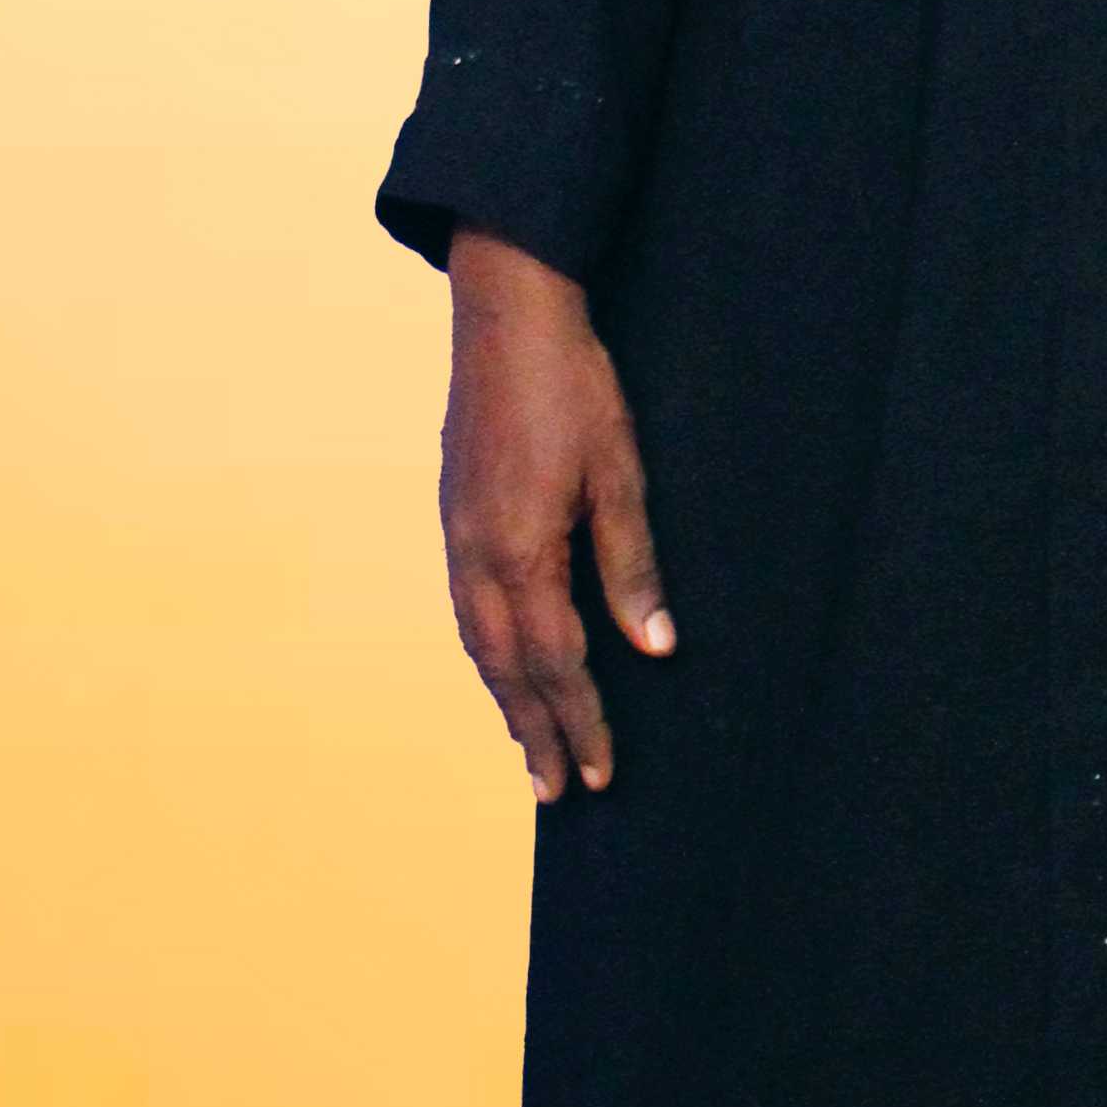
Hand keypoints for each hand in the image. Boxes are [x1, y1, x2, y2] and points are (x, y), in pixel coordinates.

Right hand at [439, 231, 671, 798]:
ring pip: (477, 643)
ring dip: (504, 701)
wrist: (507, 313)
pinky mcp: (453, 514)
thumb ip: (632, 566)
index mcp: (522, 551)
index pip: (556, 662)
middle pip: (506, 668)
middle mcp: (477, 555)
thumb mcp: (620, 474)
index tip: (600, 773)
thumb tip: (653, 648)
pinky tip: (500, 665)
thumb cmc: (573, 386)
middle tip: (555, 794)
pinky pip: (465, 608)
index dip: (579, 721)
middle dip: (533, 732)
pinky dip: (484, 653)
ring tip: (526, 749)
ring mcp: (457, 535)